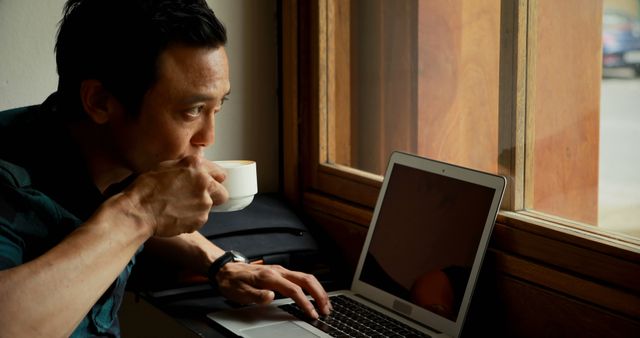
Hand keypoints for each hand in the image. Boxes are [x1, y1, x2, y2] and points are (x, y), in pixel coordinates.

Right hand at [123, 155, 227, 236]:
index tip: (210, 184)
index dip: (214, 180)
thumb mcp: (166, 166)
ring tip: (179, 207)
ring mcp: (204, 203)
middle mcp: (204, 183)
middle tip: (197, 198)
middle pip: (223, 193)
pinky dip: (191, 219)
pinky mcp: (199, 220)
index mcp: (196, 166)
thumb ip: (188, 167)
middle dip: (214, 196)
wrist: (139, 211)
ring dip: (199, 208)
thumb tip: (200, 169)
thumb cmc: (146, 188)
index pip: (220, 173)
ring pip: (210, 207)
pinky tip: (176, 215)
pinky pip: (200, 219)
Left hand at [215, 263, 331, 318]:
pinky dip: (312, 286)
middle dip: (319, 294)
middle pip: (306, 279)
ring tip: (325, 303)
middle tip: (326, 309)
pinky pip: (301, 277)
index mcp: (270, 277)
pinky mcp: (281, 273)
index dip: (305, 302)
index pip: (294, 289)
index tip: (312, 313)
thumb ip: (256, 295)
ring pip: (306, 277)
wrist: (226, 269)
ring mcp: (281, 270)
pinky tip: (315, 294)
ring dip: (318, 290)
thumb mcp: (240, 292)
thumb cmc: (233, 281)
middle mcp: (278, 271)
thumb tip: (271, 297)